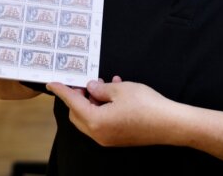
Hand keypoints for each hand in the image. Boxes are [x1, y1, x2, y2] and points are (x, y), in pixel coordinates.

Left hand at [47, 76, 183, 146]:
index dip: (62, 91)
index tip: (52, 83)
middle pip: (78, 114)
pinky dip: (103, 108)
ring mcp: (109, 139)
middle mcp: (99, 134)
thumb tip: (91, 88)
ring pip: (91, 118)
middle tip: (84, 82)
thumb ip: (101, 88)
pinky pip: (103, 122)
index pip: (73, 103)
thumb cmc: (147, 106)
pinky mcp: (118, 138)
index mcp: (96, 122)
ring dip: (93, 101)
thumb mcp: (121, 90)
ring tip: (105, 84)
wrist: (170, 124)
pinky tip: (115, 92)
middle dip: (78, 97)